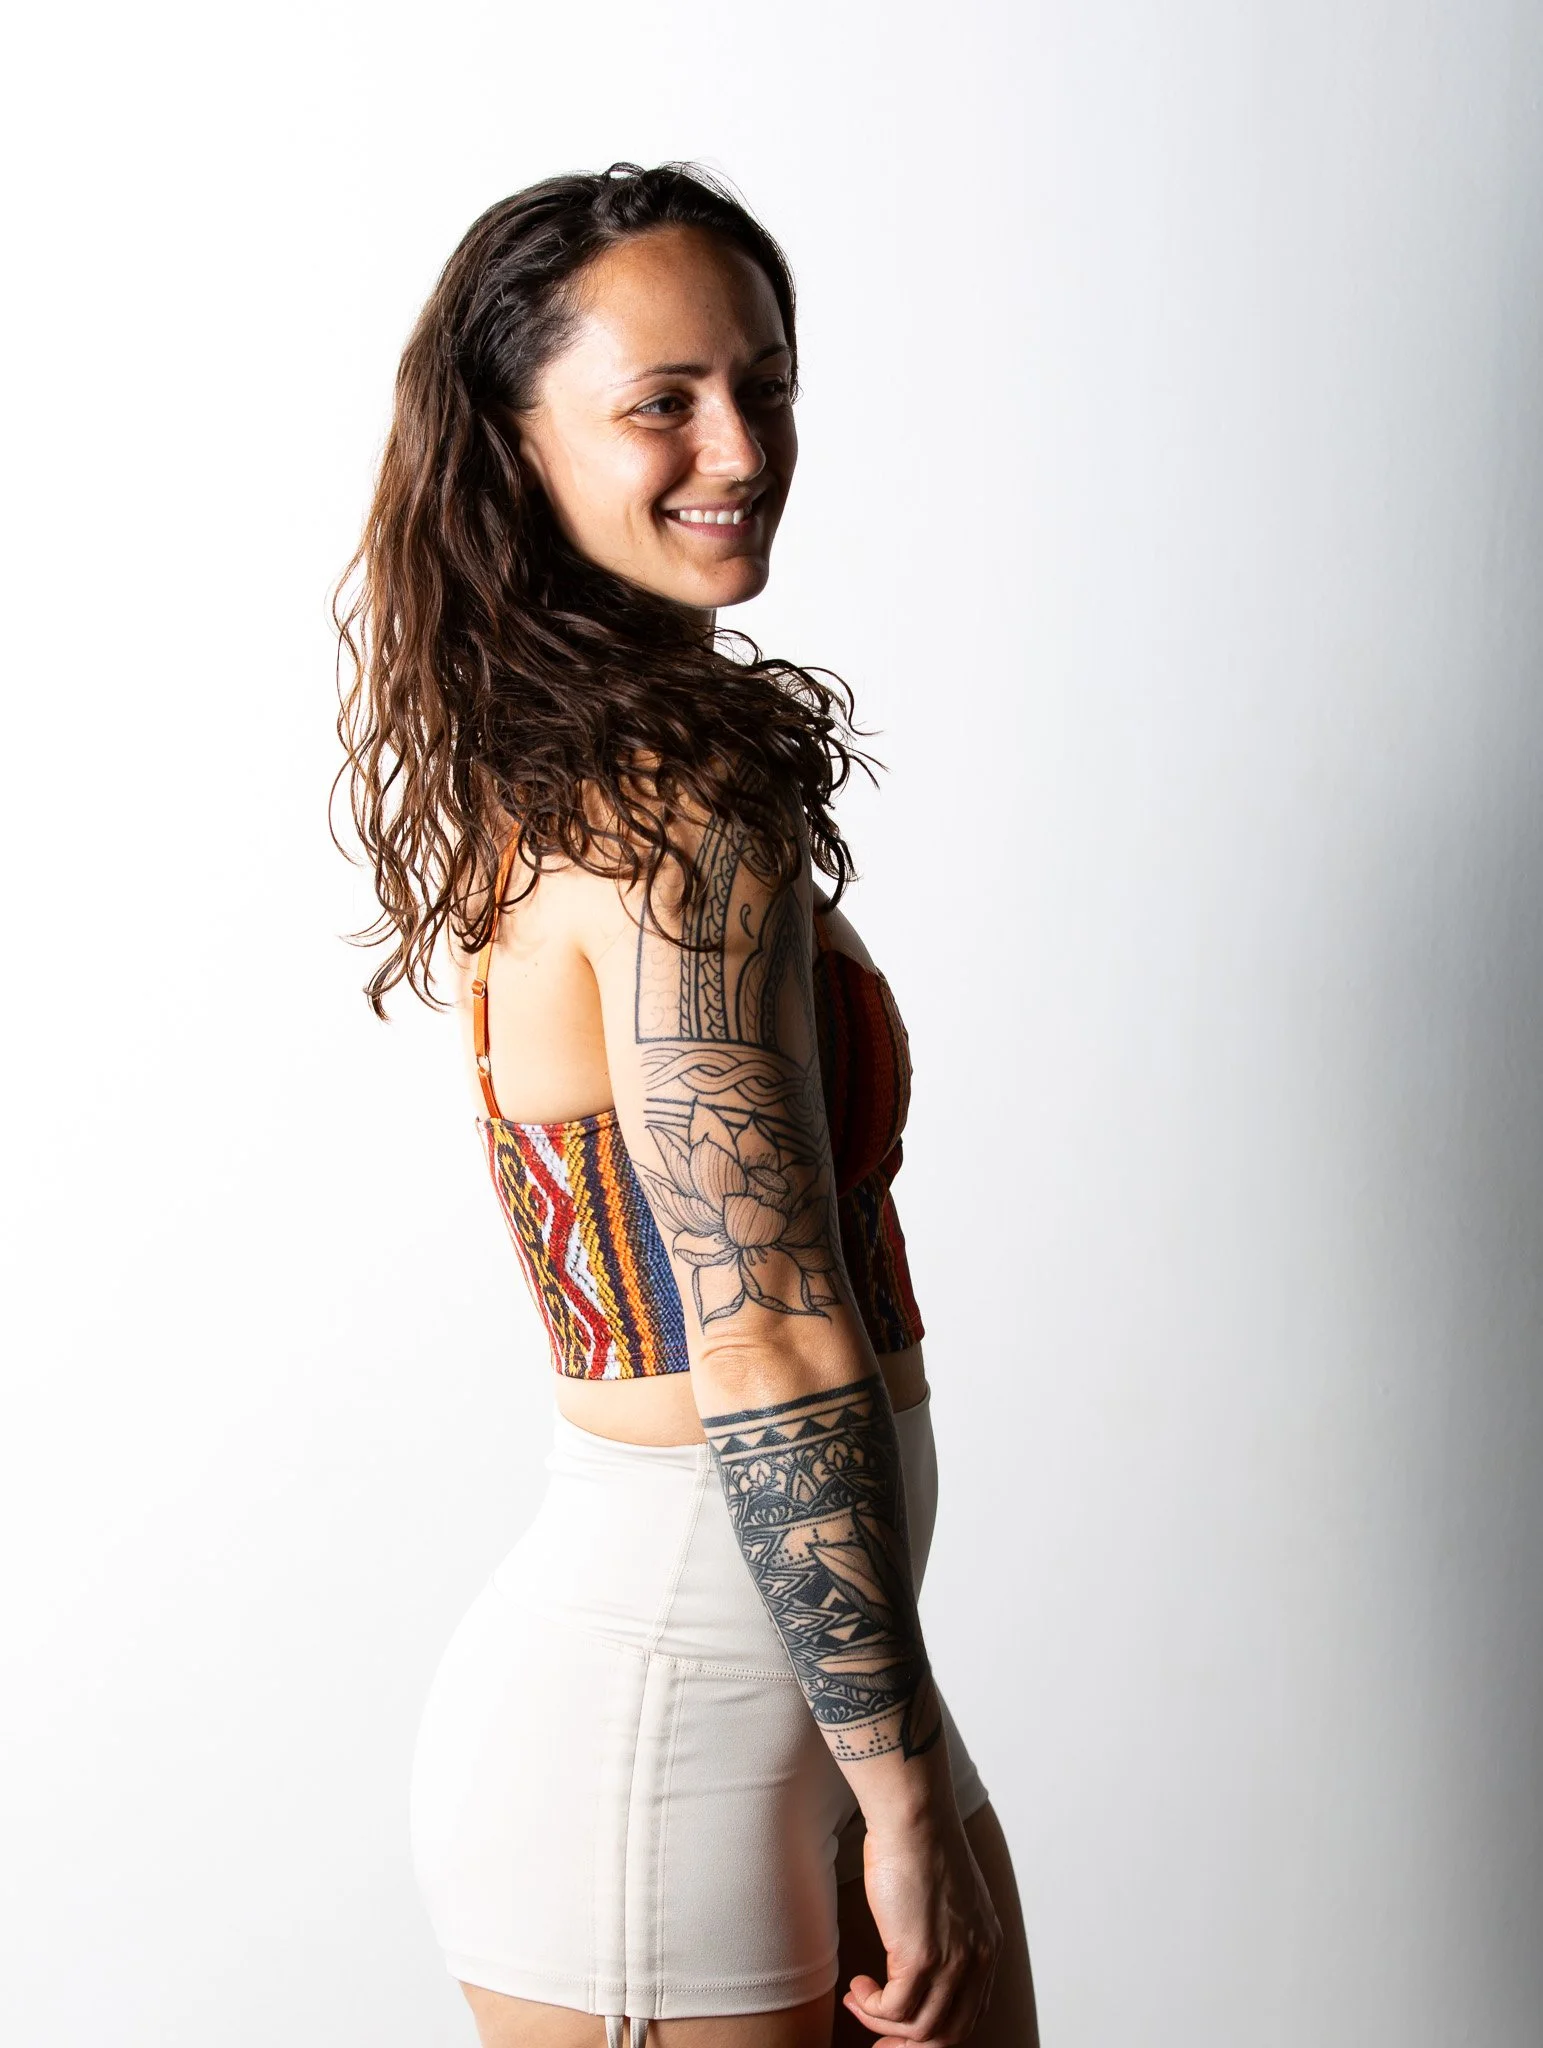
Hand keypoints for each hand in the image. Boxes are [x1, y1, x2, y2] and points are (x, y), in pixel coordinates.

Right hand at [841, 1811, 1002, 2046]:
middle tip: (878, 2039)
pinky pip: (893, 2008)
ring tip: (859, 2001)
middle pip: (948, 2033)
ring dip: (882, 2022)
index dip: (934, 2030)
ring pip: (920, 2028)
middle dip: (909, 2044)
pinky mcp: (919, 1957)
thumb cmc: (920, 1842)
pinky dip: (871, 2007)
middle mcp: (977, 1959)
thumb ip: (946, 1930)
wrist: (913, 1816)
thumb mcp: (948, 1896)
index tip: (902, 2029)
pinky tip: (857, 1986)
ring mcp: (951, 1962)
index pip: (969, 2013)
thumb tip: (918, 1957)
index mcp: (987, 1945)